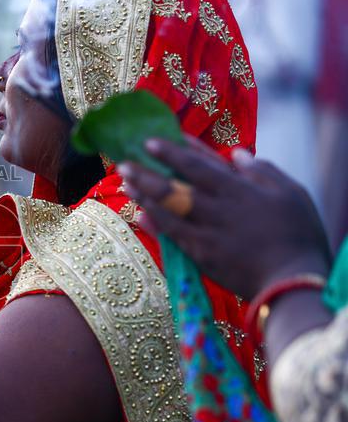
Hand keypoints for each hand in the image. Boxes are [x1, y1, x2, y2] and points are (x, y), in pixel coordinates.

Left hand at [119, 136, 330, 298]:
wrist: (293, 280)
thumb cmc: (298, 234)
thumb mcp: (291, 193)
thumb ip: (262, 171)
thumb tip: (237, 154)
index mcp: (239, 189)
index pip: (199, 164)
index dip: (173, 151)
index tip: (150, 141)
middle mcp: (218, 208)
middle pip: (175, 186)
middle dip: (147, 173)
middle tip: (123, 162)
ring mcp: (207, 232)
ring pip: (168, 209)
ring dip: (144, 195)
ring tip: (126, 183)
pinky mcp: (202, 255)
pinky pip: (172, 235)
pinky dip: (155, 224)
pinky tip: (139, 214)